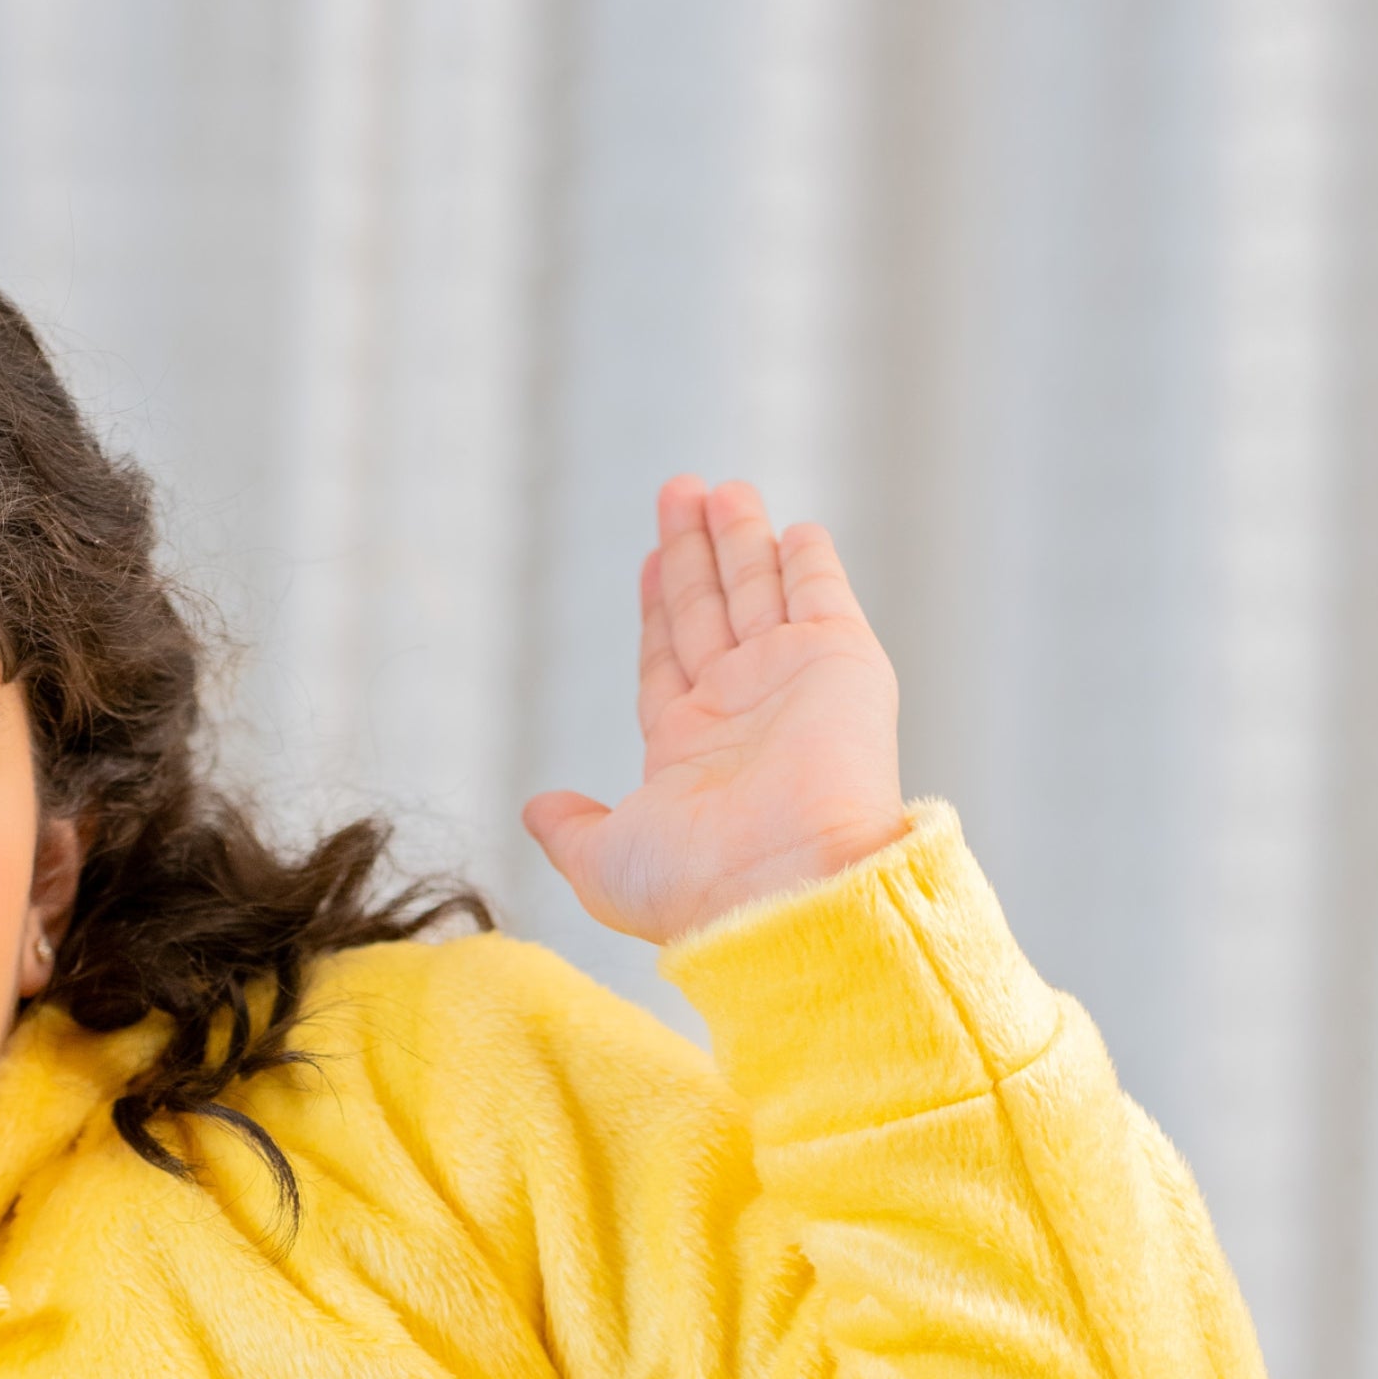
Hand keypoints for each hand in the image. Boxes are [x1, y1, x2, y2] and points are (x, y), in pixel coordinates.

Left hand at [524, 476, 904, 945]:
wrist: (784, 888)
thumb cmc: (694, 887)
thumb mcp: (603, 861)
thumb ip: (570, 830)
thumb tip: (536, 809)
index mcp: (687, 752)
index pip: (668, 658)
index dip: (658, 607)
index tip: (648, 559)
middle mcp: (740, 713)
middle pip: (710, 612)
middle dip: (692, 554)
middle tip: (678, 492)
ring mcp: (791, 685)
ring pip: (758, 593)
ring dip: (740, 540)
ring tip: (718, 490)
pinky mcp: (841, 664)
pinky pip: (823, 599)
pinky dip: (810, 564)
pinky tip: (795, 531)